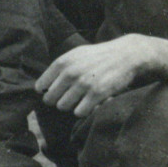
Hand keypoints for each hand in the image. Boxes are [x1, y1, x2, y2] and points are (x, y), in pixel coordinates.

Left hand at [38, 34, 167, 116]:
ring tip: (81, 99)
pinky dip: (83, 111)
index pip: (41, 86)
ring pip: (63, 107)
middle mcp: (70, 72)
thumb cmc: (98, 57)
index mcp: (62, 62)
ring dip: (71, 106)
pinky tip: (90, 103)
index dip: (47, 91)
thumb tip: (40, 88)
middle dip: (58, 100)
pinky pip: (79, 112)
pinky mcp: (97, 94)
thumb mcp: (76, 55)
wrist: (127, 55)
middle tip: (70, 97)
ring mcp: (84, 83)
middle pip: (50, 99)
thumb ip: (59, 69)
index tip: (57, 92)